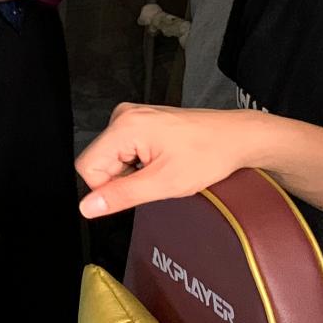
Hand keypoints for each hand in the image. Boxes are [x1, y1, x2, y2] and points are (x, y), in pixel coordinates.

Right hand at [76, 103, 259, 218]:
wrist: (235, 138)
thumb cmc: (208, 154)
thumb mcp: (163, 183)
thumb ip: (121, 196)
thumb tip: (89, 206)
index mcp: (125, 126)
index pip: (87, 167)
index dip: (107, 188)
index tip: (136, 189)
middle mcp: (124, 116)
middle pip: (99, 162)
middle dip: (123, 179)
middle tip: (154, 178)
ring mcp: (133, 116)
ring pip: (111, 158)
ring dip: (132, 172)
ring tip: (161, 168)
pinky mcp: (141, 122)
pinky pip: (124, 151)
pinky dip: (139, 163)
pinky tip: (162, 161)